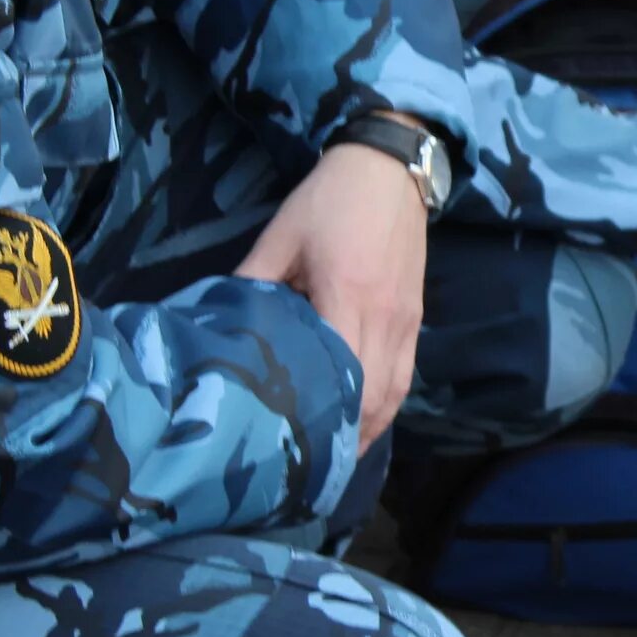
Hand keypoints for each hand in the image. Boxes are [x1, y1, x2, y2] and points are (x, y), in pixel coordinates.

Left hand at [235, 135, 432, 451]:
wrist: (391, 167)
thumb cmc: (330, 200)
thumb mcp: (279, 237)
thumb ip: (252, 283)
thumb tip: (221, 328)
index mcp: (347, 295)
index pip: (343, 374)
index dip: (325, 417)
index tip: (295, 449)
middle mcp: (383, 317)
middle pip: (373, 396)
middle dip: (345, 438)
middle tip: (309, 469)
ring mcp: (406, 321)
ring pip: (395, 393)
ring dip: (368, 429)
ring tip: (336, 459)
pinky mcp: (416, 319)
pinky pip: (406, 376)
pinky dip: (386, 406)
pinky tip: (363, 423)